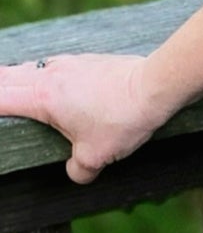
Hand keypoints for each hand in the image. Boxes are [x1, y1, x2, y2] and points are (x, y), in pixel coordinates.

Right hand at [0, 54, 161, 183]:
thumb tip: (77, 172)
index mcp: (43, 98)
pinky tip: (47, 77)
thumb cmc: (123, 118)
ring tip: (8, 83)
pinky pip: (55, 64)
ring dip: (17, 75)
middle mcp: (52, 75)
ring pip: (32, 67)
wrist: (156, 85)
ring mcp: (72, 64)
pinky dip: (42, 71)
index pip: (0, 98)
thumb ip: (77, 169)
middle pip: (10, 76)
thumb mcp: (95, 156)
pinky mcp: (90, 60)